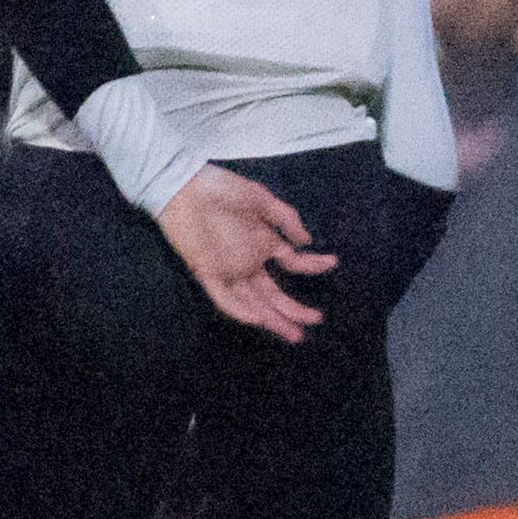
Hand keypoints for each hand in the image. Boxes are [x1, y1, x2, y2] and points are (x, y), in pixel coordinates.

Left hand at [156, 165, 335, 342]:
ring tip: (293, 333)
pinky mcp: (207, 272)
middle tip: (316, 320)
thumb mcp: (261, 199)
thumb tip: (307, 241)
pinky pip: (224, 298)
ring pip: (253, 302)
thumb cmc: (222, 188)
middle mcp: (247, 261)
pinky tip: (258, 318)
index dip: (312, 265)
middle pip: (272, 293)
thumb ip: (286, 218)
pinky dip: (240, 310)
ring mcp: (228, 269)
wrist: (183, 185)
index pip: (292, 263)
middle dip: (294, 309)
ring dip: (272, 318)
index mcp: (262, 243)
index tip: (333, 262)